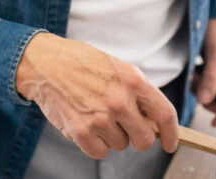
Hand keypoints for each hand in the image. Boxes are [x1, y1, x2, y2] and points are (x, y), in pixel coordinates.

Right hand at [15, 33, 178, 158]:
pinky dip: (94, 144)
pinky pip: (99, 152)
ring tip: (95, 114)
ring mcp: (101, 118)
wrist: (44, 64)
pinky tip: (85, 124)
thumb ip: (136, 91)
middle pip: (144, 140)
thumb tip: (153, 119)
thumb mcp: (115, 66)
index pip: (165, 114)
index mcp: (133, 80)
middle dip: (137, 137)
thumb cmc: (79, 62)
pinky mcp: (81, 132)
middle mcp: (119, 100)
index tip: (171, 142)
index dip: (172, 133)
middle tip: (123, 126)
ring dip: (111, 136)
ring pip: (120, 146)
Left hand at [194, 18, 215, 125]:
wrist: (215, 15)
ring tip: (196, 76)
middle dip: (211, 99)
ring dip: (204, 90)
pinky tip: (196, 74)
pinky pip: (212, 87)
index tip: (214, 120)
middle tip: (198, 86)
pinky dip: (202, 84)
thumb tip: (205, 101)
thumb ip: (213, 78)